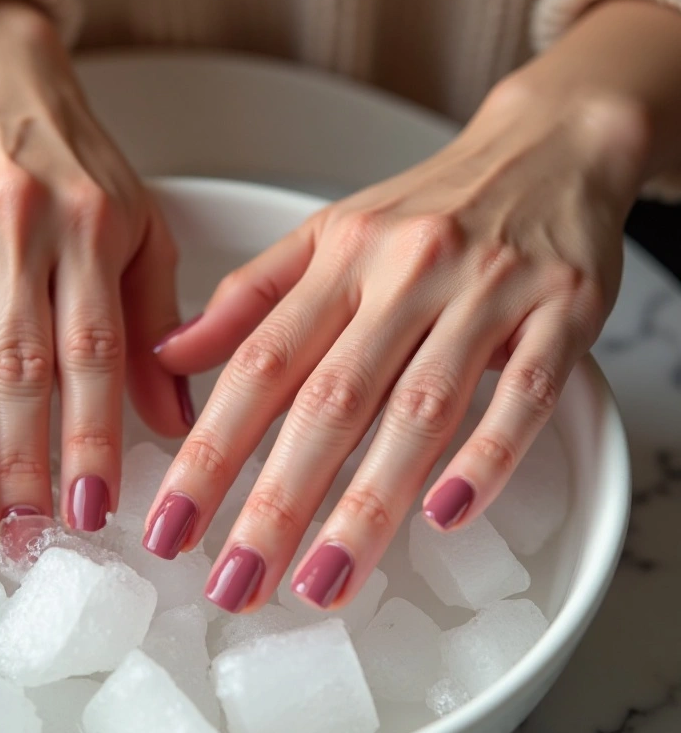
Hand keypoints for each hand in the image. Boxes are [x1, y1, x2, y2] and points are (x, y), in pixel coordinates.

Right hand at [0, 0, 185, 537]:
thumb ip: (154, 320)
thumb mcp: (136, 222)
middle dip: (20, 462)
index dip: (91, 437)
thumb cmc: (70, 158)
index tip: (92, 510)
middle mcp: (20, 224)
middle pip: (19, 365)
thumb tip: (177, 419)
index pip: (93, 352)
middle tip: (23, 537)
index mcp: (93, 227)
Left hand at [149, 1, 678, 613]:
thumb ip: (248, 298)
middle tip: (236, 585)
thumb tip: (169, 355)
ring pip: (418, 410)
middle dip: (275, 503)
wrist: (548, 147)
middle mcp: (405, 275)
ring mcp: (486, 294)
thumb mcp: (326, 234)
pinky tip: (446, 516)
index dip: (209, 452)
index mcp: (339, 260)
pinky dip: (486, 456)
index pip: (258, 366)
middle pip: (330, 402)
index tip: (171, 526)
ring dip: (368, 507)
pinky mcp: (563, 311)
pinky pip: (524, 392)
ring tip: (322, 583)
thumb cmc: (425, 208)